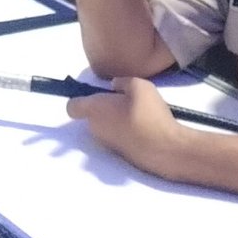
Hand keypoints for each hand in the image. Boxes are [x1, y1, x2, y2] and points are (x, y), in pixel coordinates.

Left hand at [65, 78, 185, 175]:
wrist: (166, 148)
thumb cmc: (148, 113)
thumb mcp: (139, 85)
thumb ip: (122, 82)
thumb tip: (114, 86)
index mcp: (94, 110)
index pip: (72, 107)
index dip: (79, 100)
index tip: (95, 95)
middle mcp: (95, 128)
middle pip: (91, 117)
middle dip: (102, 109)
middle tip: (123, 102)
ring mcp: (107, 144)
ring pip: (104, 128)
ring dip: (114, 122)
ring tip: (137, 116)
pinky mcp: (120, 155)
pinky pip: (117, 139)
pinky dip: (125, 134)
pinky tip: (143, 129)